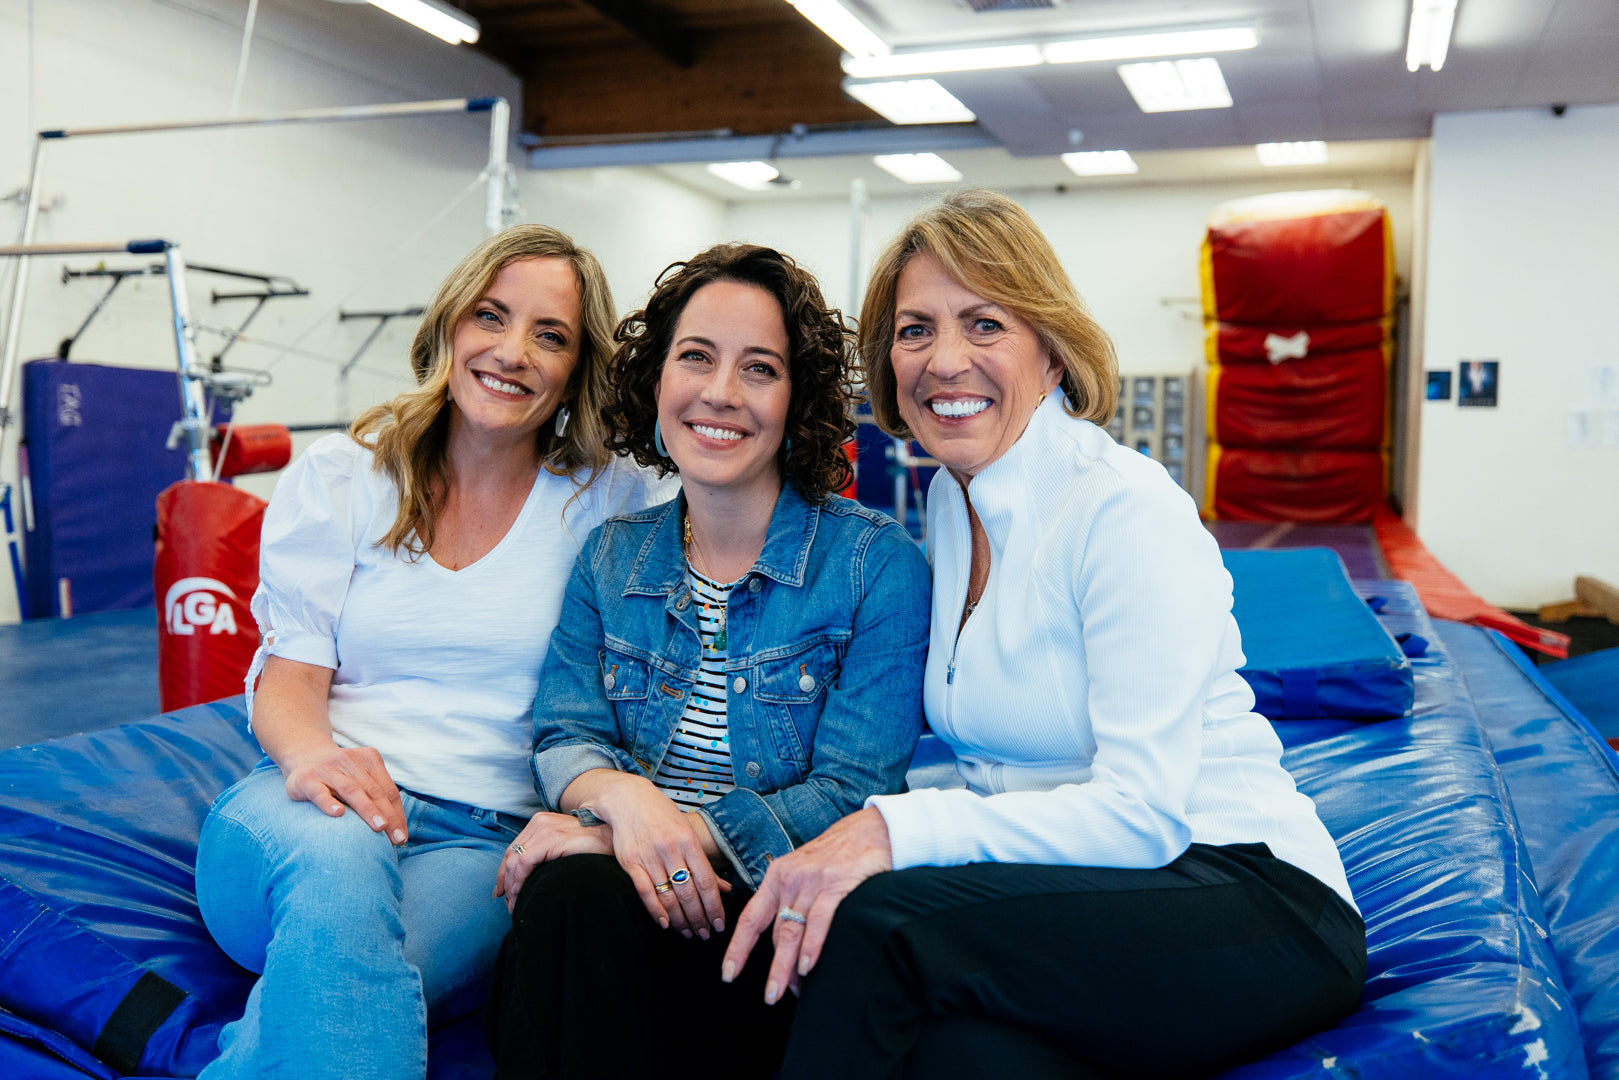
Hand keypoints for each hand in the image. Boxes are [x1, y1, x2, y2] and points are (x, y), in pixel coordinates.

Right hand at [281, 743, 407, 844]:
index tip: (402, 836)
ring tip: (379, 827)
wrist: (305, 755)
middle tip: (396, 838)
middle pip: (374, 791)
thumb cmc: (341, 775)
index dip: (397, 814)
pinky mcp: (306, 779)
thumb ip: (377, 795)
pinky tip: (338, 814)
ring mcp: (328, 769)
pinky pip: (319, 792)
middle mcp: (350, 761)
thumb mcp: (360, 776)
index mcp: (369, 759)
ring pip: (351, 790)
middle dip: (388, 815)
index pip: (388, 790)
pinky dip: (329, 802)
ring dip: (367, 809)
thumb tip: (397, 829)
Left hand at [493, 812, 615, 912]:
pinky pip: (524, 862)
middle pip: (511, 854)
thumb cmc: (592, 848)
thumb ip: (546, 855)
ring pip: (514, 860)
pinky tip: (520, 894)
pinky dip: (518, 881)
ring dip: (511, 885)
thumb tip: (529, 876)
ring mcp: (544, 828)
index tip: (503, 891)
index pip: (515, 848)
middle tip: (507, 901)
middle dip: (505, 881)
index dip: (505, 872)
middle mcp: (539, 822)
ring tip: (514, 903)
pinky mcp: (551, 838)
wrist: (612, 839)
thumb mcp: (563, 848)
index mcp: (541, 822)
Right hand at [579, 772, 728, 938]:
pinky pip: (645, 892)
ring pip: (668, 896)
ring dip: (680, 920)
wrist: (628, 799)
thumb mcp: (688, 832)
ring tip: (688, 933)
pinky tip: (665, 923)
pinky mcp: (630, 862)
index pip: (706, 881)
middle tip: (705, 934)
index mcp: (689, 840)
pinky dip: (656, 911)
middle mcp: (670, 849)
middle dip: (699, 918)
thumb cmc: (662, 816)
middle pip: (688, 893)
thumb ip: (704, 862)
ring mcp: (649, 856)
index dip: (714, 907)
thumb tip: (726, 889)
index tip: (719, 923)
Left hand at [722, 806, 891, 1004]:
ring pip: (793, 931)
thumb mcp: (804, 871)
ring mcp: (812, 882)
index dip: (738, 948)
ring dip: (788, 966)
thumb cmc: (838, 855)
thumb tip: (785, 942)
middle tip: (769, 996)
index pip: (751, 918)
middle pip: (776, 932)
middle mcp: (790, 879)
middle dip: (773, 968)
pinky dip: (812, 946)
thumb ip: (792, 899)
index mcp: (777, 877)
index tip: (729, 974)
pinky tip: (808, 967)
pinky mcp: (836, 884)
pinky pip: (819, 921)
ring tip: (786, 991)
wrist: (871, 829)